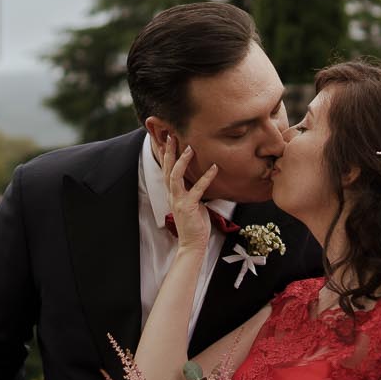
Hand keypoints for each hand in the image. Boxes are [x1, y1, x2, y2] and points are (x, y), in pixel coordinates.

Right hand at [164, 134, 219, 260]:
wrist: (192, 244)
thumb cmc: (195, 224)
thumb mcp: (193, 203)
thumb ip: (194, 191)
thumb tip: (201, 180)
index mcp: (172, 193)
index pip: (167, 170)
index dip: (166, 155)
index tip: (167, 140)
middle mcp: (172, 195)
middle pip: (167, 169)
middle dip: (168, 151)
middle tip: (171, 135)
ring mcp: (178, 200)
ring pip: (175, 176)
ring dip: (181, 161)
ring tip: (189, 148)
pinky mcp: (188, 207)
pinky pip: (197, 189)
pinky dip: (206, 177)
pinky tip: (214, 168)